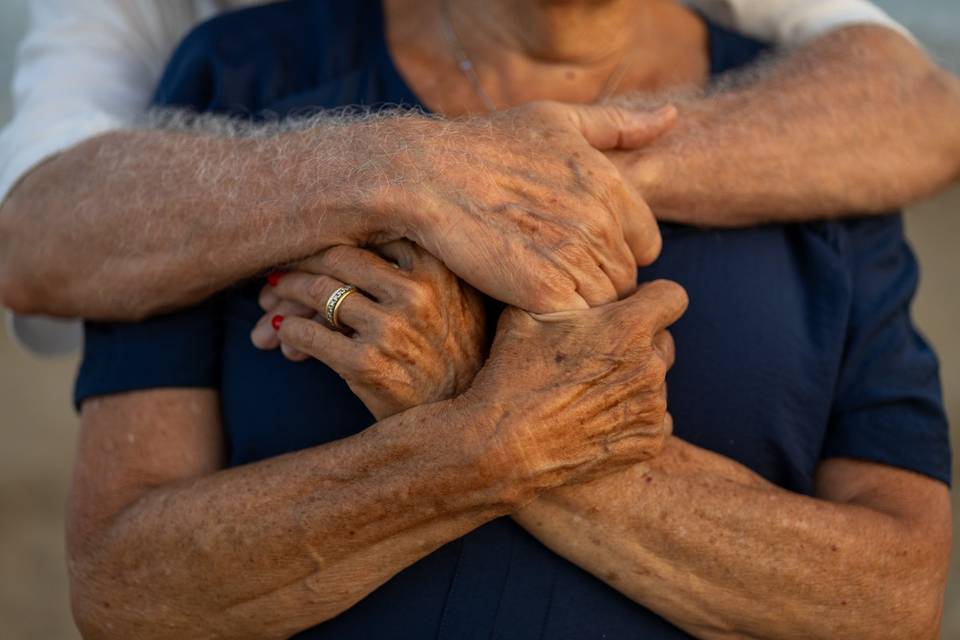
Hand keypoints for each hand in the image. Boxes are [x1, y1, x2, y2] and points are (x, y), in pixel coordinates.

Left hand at [252, 241, 486, 419]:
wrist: (465, 418)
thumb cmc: (453, 352)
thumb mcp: (457, 298)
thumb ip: (418, 264)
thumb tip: (342, 243)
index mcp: (438, 267)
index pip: (368, 234)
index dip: (330, 239)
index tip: (309, 248)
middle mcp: (416, 292)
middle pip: (337, 258)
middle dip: (300, 264)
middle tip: (278, 274)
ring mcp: (391, 328)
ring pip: (318, 292)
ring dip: (285, 296)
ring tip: (272, 303)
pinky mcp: (367, 364)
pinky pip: (308, 335)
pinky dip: (286, 331)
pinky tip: (283, 336)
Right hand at [382, 101, 675, 312]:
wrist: (429, 177)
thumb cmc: (488, 146)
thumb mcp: (558, 120)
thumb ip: (620, 125)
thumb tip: (671, 118)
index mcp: (611, 184)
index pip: (646, 243)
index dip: (616, 251)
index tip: (579, 250)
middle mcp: (600, 222)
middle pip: (626, 278)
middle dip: (598, 280)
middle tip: (556, 274)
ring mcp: (574, 258)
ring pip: (606, 304)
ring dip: (581, 304)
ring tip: (543, 290)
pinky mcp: (545, 293)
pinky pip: (578, 321)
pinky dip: (561, 321)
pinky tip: (533, 304)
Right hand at [459, 280, 686, 493]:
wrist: (503, 449)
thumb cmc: (511, 378)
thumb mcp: (524, 315)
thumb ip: (559, 291)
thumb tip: (561, 275)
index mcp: (628, 328)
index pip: (672, 297)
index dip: (651, 298)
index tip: (631, 307)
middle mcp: (649, 367)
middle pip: (664, 342)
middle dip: (639, 343)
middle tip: (599, 354)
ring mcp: (652, 409)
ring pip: (656, 383)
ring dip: (633, 382)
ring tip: (591, 392)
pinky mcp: (649, 443)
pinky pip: (656, 420)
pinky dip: (634, 418)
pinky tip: (598, 419)